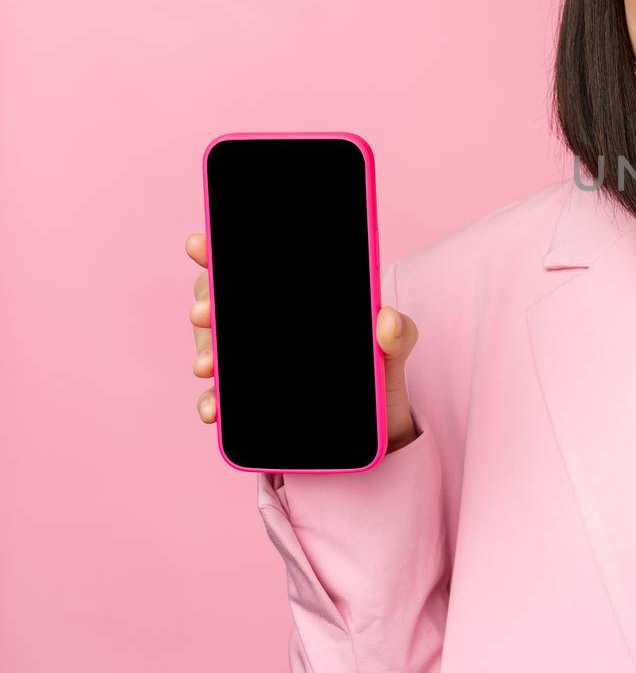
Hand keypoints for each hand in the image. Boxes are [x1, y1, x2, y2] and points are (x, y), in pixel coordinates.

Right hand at [185, 232, 423, 450]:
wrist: (380, 428)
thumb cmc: (380, 373)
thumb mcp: (394, 348)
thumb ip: (400, 332)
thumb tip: (386, 319)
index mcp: (296, 303)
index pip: (250, 269)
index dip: (220, 254)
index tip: (200, 244)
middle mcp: (266, 328)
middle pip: (220, 304)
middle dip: (205, 303)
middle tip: (205, 313)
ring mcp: (254, 365)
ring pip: (213, 349)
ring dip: (204, 353)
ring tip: (209, 363)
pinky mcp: (252, 405)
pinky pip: (222, 400)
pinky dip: (213, 403)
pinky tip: (214, 407)